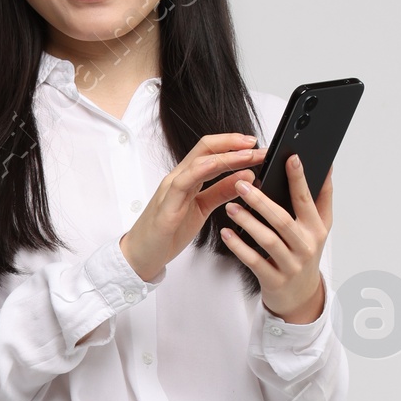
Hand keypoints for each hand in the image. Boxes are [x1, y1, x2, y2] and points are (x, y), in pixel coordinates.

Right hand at [120, 133, 259, 281]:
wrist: (142, 255)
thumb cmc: (168, 233)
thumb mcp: (202, 209)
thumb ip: (221, 191)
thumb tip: (245, 177)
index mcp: (187, 178)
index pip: (211, 151)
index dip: (233, 144)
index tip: (256, 145)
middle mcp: (178, 178)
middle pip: (205, 148)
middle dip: (234, 144)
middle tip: (258, 145)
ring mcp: (171, 190)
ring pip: (198, 162)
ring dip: (226, 156)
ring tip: (248, 156)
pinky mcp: (166, 206)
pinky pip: (183, 183)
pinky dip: (201, 171)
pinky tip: (217, 166)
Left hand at [220, 156, 332, 320]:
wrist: (300, 296)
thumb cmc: (304, 253)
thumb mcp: (319, 227)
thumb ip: (322, 197)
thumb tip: (327, 165)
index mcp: (316, 228)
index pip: (307, 200)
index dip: (300, 179)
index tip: (290, 158)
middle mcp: (306, 246)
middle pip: (283, 220)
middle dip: (262, 201)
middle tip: (242, 184)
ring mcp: (290, 265)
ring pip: (268, 240)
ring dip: (248, 222)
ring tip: (231, 207)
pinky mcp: (274, 280)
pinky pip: (254, 261)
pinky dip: (239, 247)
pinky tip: (227, 233)